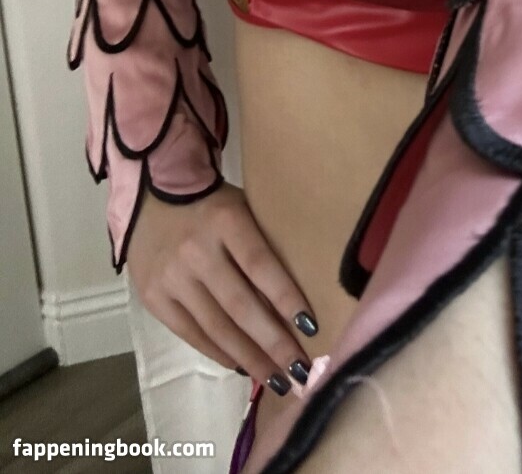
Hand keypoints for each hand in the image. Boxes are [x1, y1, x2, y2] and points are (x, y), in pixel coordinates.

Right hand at [126, 183, 317, 395]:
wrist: (151, 198)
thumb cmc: (215, 206)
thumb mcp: (243, 208)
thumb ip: (263, 244)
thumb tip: (297, 298)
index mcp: (225, 219)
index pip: (261, 264)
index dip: (286, 297)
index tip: (312, 327)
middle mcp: (196, 251)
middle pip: (240, 305)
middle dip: (273, 343)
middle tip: (300, 372)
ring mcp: (171, 277)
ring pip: (216, 327)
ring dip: (250, 358)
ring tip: (278, 380)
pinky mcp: (153, 297)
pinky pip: (190, 333)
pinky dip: (219, 352)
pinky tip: (242, 366)